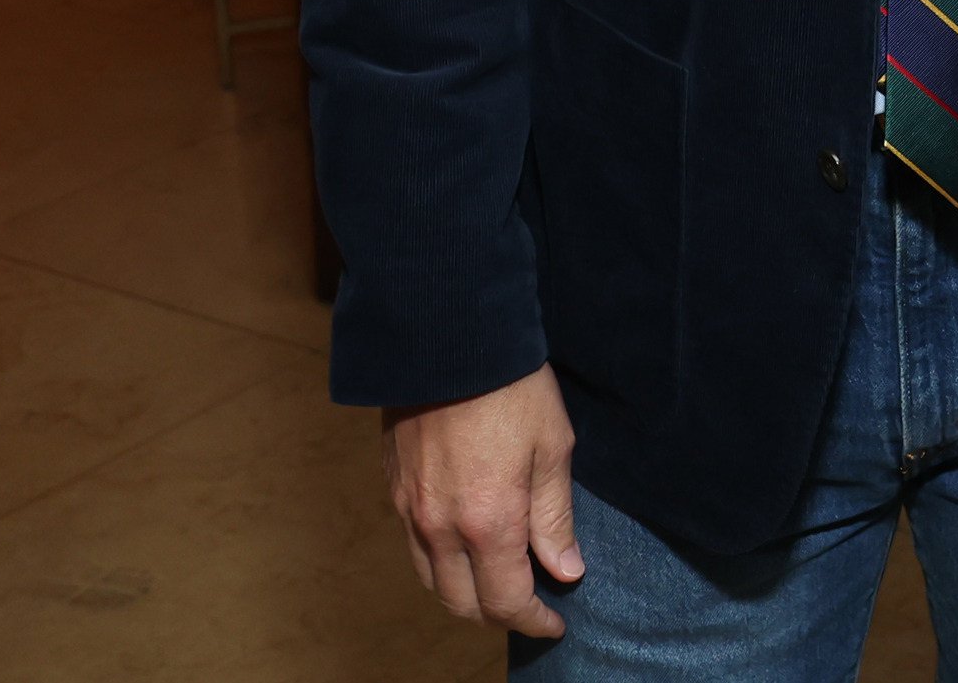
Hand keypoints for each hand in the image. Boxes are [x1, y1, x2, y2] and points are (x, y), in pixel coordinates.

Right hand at [382, 363, 584, 638]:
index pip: (506, 600)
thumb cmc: (511, 385)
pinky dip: (439, 562)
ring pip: (431, 580)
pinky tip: (464, 545)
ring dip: (464, 593)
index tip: (555, 622)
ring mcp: (409, 509)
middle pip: (462, 603)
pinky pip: (414, 547)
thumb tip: (564, 570)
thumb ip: (555, 516)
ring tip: (497, 580)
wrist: (449, 335)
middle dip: (498, 614)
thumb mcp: (552, 446)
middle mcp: (440, 526)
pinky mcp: (393, 487)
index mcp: (488, 521)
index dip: (533, 620)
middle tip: (530, 604)